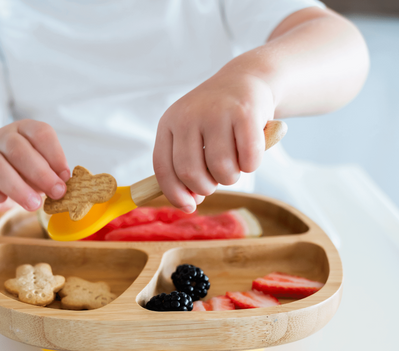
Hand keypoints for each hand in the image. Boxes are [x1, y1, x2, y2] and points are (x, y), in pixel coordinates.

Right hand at [0, 120, 69, 211]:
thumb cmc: (26, 173)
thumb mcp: (43, 170)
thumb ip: (53, 175)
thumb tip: (62, 187)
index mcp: (25, 130)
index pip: (40, 133)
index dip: (56, 155)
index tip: (66, 177)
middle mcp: (2, 138)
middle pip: (18, 149)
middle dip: (41, 174)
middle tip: (57, 193)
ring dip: (18, 188)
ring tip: (34, 204)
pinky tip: (2, 200)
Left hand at [153, 69, 274, 212]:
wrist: (246, 79)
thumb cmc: (216, 119)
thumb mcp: (191, 135)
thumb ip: (186, 167)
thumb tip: (189, 204)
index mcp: (169, 123)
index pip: (163, 169)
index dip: (175, 194)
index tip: (190, 206)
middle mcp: (188, 116)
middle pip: (190, 173)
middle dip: (206, 188)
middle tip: (217, 180)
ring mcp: (216, 112)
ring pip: (221, 170)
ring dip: (231, 178)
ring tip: (235, 164)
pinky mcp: (245, 112)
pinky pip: (248, 160)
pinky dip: (251, 165)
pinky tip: (250, 154)